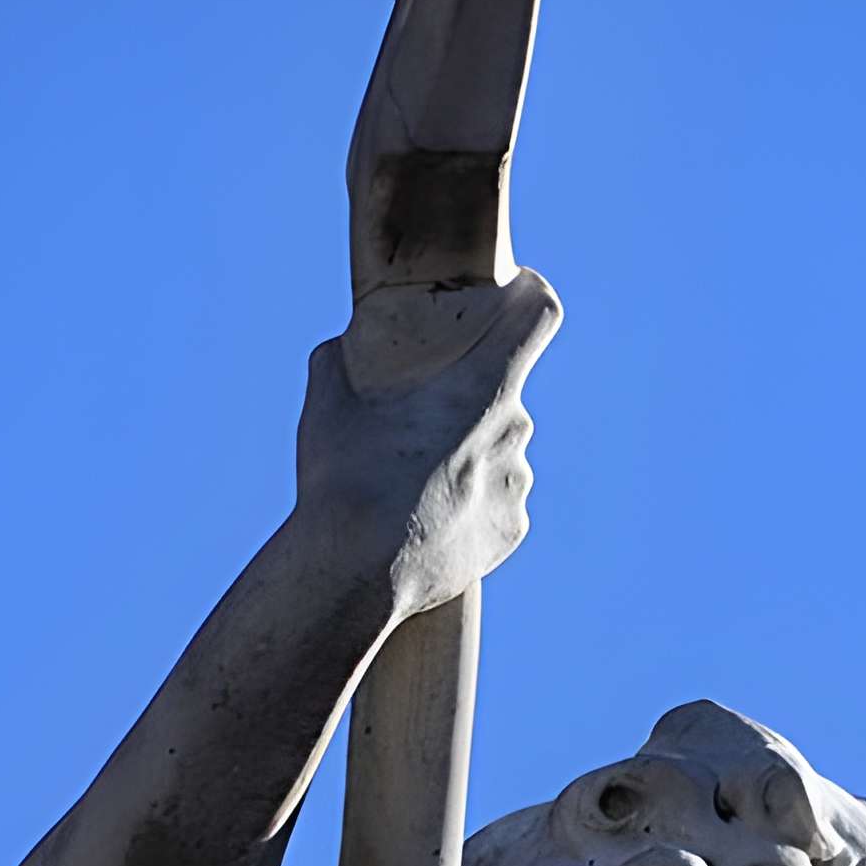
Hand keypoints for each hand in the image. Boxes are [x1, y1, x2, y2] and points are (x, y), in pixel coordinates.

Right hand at [295, 267, 561, 618]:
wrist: (357, 571)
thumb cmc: (344, 478)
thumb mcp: (327, 406)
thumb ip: (339, 364)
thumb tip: (338, 349)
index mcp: (480, 386)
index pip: (538, 317)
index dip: (529, 298)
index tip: (517, 293)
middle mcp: (513, 429)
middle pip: (503, 397)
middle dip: (469, 403)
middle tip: (419, 426)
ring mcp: (516, 483)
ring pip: (500, 455)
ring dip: (469, 460)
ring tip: (413, 487)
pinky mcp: (511, 530)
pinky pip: (498, 505)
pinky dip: (471, 507)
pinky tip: (428, 521)